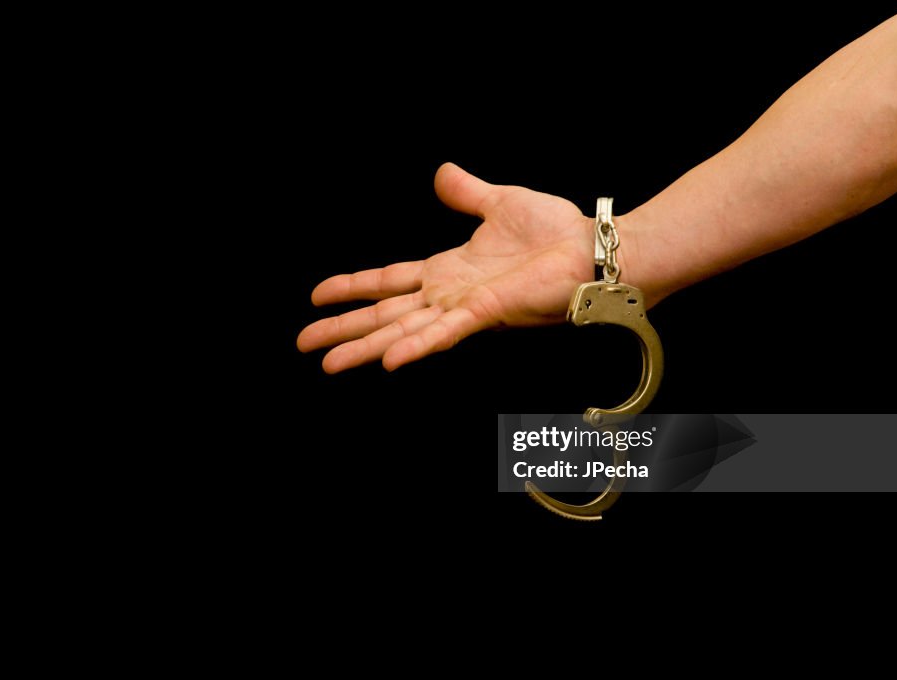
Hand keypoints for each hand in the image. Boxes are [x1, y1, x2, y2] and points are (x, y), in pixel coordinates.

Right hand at [297, 163, 607, 372]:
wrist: (594, 249)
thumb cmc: (556, 232)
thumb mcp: (500, 202)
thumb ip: (467, 194)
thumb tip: (441, 173)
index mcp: (447, 271)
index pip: (388, 282)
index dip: (352, 288)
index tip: (317, 296)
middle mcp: (447, 295)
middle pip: (383, 314)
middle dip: (342, 329)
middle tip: (302, 343)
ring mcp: (463, 308)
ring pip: (402, 331)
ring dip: (364, 347)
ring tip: (328, 363)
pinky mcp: (485, 314)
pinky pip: (443, 333)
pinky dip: (415, 348)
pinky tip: (387, 362)